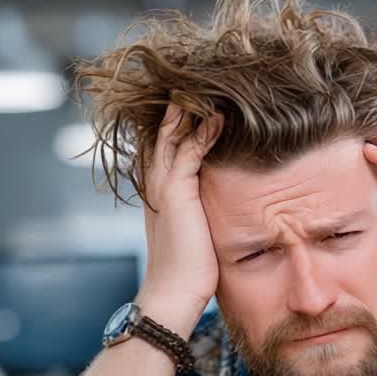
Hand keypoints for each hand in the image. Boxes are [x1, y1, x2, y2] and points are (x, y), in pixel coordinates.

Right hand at [137, 104, 222, 336]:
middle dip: (180, 107)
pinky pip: (189, 150)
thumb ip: (203, 211)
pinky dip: (202, 131)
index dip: (180, 123)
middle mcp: (156, 182)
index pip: (168, 145)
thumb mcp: (197, 231)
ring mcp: (163, 185)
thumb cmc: (188, 270)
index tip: (199, 102)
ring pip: (173, 134)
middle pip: (165, 131)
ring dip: (189, 111)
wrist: (173, 293)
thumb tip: (220, 206)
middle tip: (198, 83)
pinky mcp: (176, 191)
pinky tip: (217, 117)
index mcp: (161, 190)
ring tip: (207, 88)